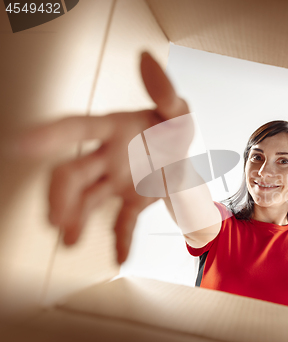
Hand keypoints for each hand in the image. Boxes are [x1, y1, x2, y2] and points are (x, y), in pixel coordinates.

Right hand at [17, 52, 190, 263]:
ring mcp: (118, 182)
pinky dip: (120, 240)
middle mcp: (108, 157)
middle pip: (73, 174)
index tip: (20, 145)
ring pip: (88, 200)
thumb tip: (146, 58)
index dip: (50, 136)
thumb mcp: (177, 109)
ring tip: (69, 242)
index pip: (77, 130)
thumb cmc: (173, 127)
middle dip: (59, 195)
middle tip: (55, 220)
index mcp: (115, 130)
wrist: (186, 155)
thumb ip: (164, 91)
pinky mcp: (134, 202)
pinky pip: (123, 223)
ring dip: (75, 220)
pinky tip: (118, 258)